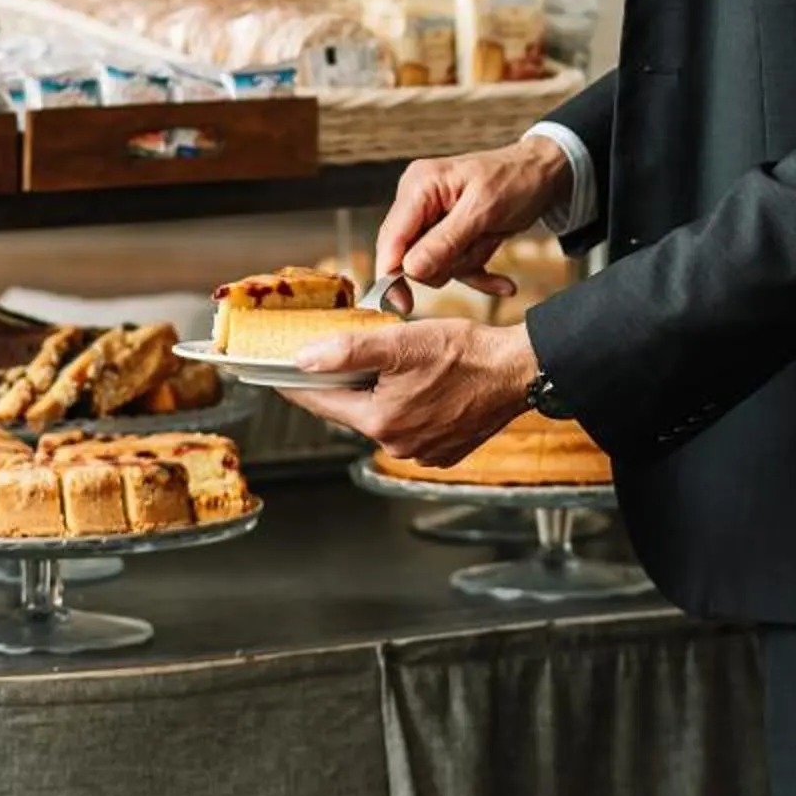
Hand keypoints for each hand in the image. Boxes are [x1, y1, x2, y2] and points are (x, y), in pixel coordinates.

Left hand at [278, 319, 538, 465]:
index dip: (297, 385)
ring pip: (384, 420)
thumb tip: (303, 360)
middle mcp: (397, 446)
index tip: (278, 375)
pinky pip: (412, 430)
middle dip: (348, 386)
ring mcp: (423, 453)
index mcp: (380, 421)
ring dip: (382, 397)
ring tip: (400, 368)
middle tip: (352, 357)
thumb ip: (347, 352)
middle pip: (353, 411)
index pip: (321, 403)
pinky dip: (410, 410)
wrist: (518, 371)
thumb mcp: (400, 342)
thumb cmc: (465, 354)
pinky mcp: (445, 452)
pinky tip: (424, 387)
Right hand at [371, 135, 570, 312]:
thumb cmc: (516, 179)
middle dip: (448, 262)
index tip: (404, 304)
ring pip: (435, 265)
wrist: (545, 173)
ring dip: (468, 262)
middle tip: (479, 242)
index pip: (391, 239)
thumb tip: (409, 270)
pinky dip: (478, 273)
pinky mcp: (449, 232)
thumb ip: (445, 241)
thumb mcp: (483, 211)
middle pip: (411, 257)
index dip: (392, 274)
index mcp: (419, 187)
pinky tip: (504, 284)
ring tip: (492, 237)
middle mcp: (419, 201)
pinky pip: (454, 265)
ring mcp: (433, 218)